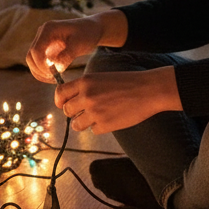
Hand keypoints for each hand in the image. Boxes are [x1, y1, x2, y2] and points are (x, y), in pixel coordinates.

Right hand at [26, 10, 126, 81]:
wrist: (92, 28)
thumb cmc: (88, 34)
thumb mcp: (80, 44)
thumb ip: (67, 55)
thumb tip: (55, 68)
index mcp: (48, 29)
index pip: (36, 50)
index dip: (41, 65)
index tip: (53, 75)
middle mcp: (42, 33)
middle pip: (31, 56)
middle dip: (39, 70)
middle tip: (53, 80)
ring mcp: (42, 40)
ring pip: (32, 60)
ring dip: (39, 72)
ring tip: (53, 80)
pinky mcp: (45, 47)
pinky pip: (38, 61)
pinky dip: (43, 71)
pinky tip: (54, 76)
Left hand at [55, 68, 179, 134]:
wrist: (148, 90)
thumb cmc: (126, 82)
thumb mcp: (101, 78)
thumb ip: (85, 87)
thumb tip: (71, 100)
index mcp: (85, 82)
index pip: (60, 93)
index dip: (60, 101)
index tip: (63, 105)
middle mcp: (86, 97)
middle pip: (67, 111)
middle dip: (74, 113)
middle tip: (85, 111)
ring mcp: (95, 112)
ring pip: (76, 125)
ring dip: (84, 123)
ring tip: (97, 117)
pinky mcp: (105, 125)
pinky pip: (94, 130)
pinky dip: (100, 127)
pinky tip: (111, 119)